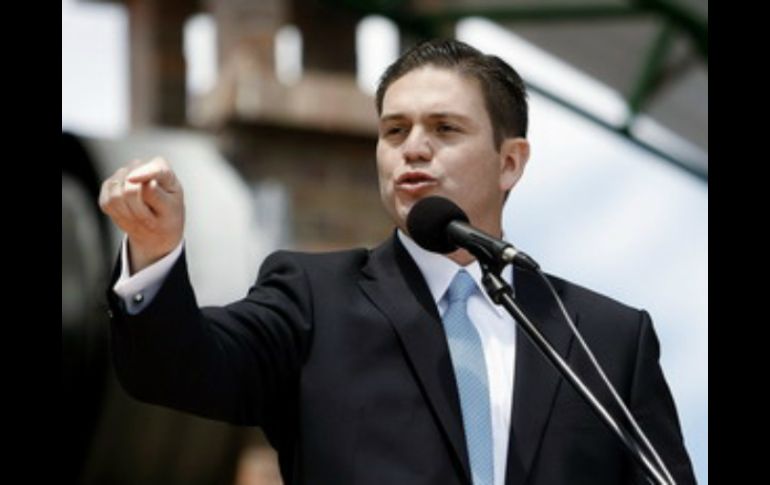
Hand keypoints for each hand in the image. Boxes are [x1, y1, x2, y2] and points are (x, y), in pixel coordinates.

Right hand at [99, 157, 184, 273]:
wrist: (157, 231)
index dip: (145, 172)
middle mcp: (142, 168)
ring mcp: (123, 176)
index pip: (155, 167)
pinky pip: (106, 201)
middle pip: (132, 184)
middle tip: (149, 219)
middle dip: (140, 208)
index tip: (140, 182)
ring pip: (116, 192)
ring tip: (141, 218)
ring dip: (129, 213)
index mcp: (164, 172)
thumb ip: (157, 195)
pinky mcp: (108, 187)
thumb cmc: (169, 220)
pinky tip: (128, 216)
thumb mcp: (171, 212)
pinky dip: (116, 214)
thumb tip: (141, 181)